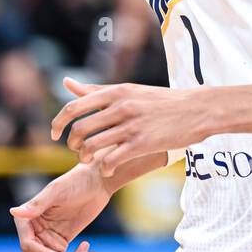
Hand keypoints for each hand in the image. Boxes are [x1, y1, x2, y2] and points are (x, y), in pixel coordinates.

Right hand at [9, 163, 110, 251]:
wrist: (97, 179)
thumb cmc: (76, 180)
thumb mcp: (57, 191)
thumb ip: (36, 204)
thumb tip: (13, 212)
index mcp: (27, 219)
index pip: (28, 246)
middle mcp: (35, 230)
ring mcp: (48, 237)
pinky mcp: (63, 241)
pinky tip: (89, 251)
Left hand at [51, 77, 209, 177]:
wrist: (197, 109)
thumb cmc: (161, 101)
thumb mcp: (129, 90)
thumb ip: (95, 91)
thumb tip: (66, 83)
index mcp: (116, 92)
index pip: (74, 107)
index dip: (58, 122)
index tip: (53, 133)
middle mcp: (120, 107)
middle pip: (80, 129)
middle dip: (72, 145)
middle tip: (78, 151)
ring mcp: (131, 125)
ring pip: (93, 146)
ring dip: (85, 158)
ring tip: (90, 161)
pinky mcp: (142, 143)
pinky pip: (111, 159)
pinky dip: (104, 168)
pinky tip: (107, 169)